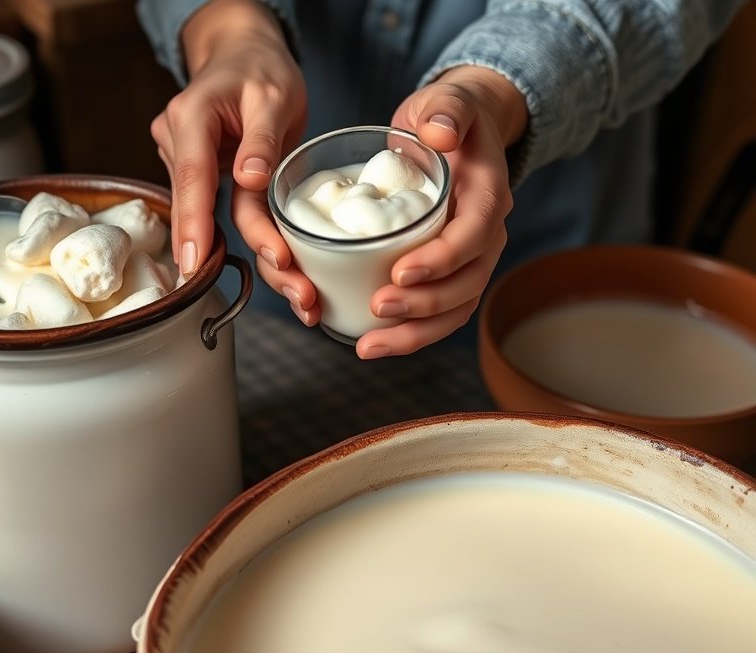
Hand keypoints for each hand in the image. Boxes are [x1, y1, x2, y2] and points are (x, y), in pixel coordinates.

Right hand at [150, 0, 305, 277]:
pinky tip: (284, 268)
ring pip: (216, 218)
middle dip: (237, 255)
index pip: (191, 176)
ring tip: (300, 290)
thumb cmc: (259, 68)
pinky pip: (225, 214)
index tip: (195, 260)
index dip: (193, 222)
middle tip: (287, 290)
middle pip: (203, 209)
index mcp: (192, 117)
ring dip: (257, 254)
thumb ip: (261, 137)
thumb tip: (249, 178)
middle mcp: (180, 143)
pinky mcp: (204, 178)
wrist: (243, 54)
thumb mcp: (273, 94)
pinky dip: (255, 240)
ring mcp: (188, 162)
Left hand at [351, 66, 526, 358]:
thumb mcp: (446, 103)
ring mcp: (469, 260)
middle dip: (423, 306)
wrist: (455, 133)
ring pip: (453, 310)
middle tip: (376, 308)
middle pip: (466, 285)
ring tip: (367, 347)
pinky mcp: (448, 274)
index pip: (473, 237)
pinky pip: (436, 314)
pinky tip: (371, 343)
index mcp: (487, 197)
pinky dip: (408, 333)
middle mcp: (486, 235)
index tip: (399, 273)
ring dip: (413, 334)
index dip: (441, 260)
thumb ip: (445, 110)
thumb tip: (439, 131)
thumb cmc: (446, 118)